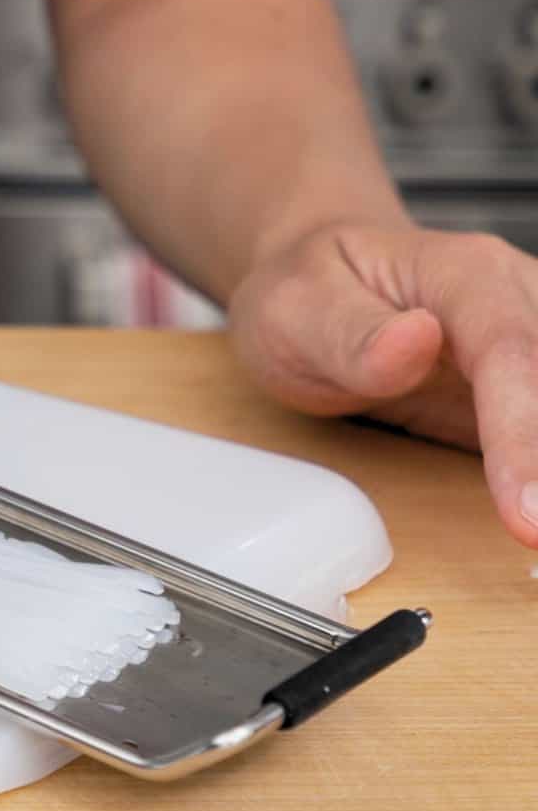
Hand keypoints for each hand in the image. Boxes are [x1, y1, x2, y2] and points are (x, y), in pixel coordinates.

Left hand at [230, 218, 537, 547]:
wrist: (312, 284)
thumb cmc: (303, 295)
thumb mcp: (298, 310)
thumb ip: (352, 335)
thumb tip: (414, 342)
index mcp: (462, 275)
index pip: (509, 354)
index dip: (524, 437)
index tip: (527, 512)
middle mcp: (514, 299)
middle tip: (537, 535)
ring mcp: (527, 343)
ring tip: (537, 531)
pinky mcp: (522, 390)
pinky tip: (534, 512)